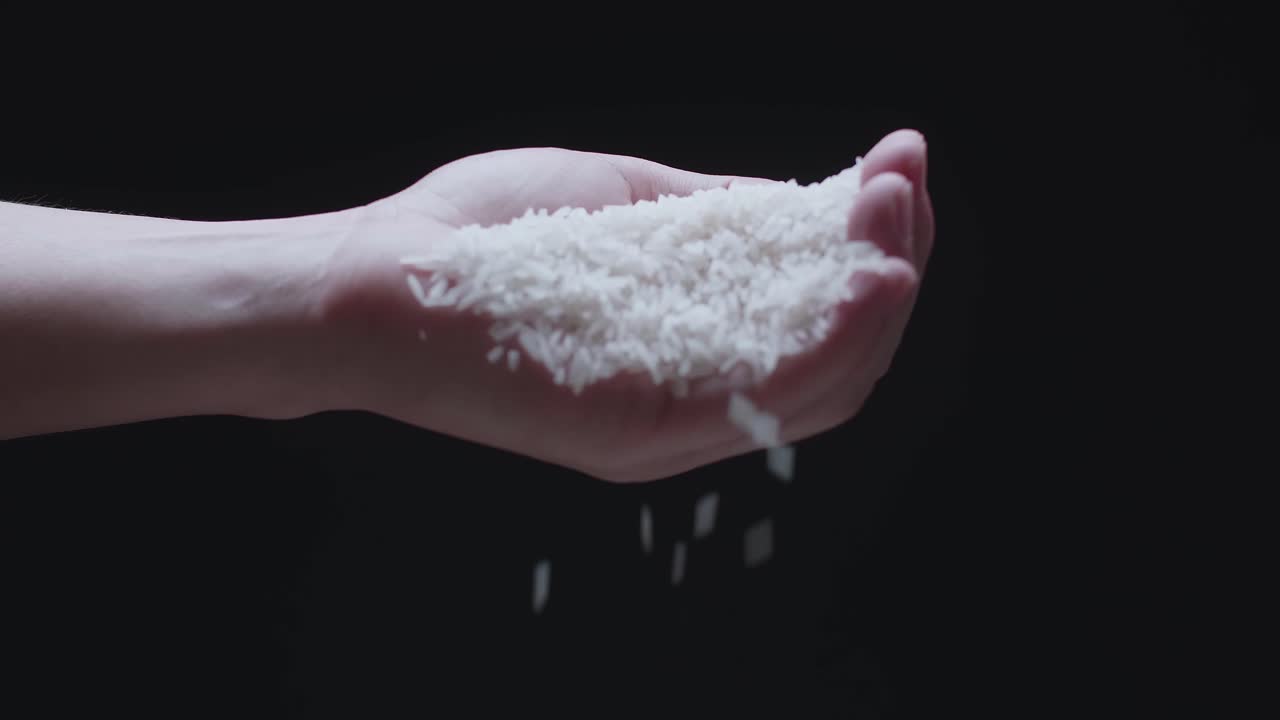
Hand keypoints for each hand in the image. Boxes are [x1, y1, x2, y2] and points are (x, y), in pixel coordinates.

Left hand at [317, 130, 933, 481]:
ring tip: (902, 210)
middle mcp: (691, 399)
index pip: (815, 319)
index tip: (898, 164)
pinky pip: (767, 393)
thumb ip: (713, 218)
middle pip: (838, 356)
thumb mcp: (622, 207)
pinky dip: (835, 333)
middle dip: (892, 260)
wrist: (369, 278)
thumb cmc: (480, 239)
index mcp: (690, 352)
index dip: (874, 244)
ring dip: (883, 291)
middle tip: (907, 180)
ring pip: (824, 382)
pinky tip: (874, 271)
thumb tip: (807, 199)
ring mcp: (666, 423)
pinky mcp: (634, 429)